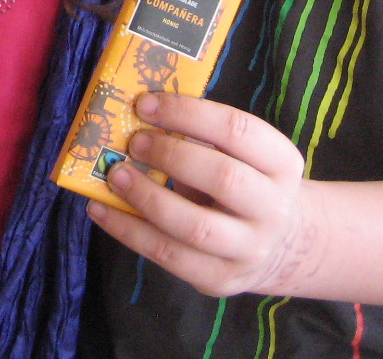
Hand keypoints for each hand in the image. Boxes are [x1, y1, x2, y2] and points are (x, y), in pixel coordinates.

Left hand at [86, 93, 317, 297]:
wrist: (280, 246)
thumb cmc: (244, 182)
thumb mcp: (240, 155)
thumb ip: (201, 136)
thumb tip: (138, 116)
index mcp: (281, 163)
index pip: (238, 130)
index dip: (188, 113)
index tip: (145, 103)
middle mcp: (273, 208)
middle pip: (224, 178)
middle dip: (171, 155)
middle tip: (133, 141)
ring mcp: (249, 249)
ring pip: (195, 226)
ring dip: (147, 197)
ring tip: (115, 174)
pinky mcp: (221, 279)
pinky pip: (170, 256)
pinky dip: (129, 231)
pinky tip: (101, 210)